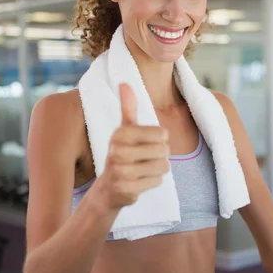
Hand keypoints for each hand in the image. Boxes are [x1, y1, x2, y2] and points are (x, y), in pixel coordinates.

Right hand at [88, 83, 169, 213]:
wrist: (108, 189)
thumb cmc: (122, 154)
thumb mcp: (124, 130)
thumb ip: (127, 107)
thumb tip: (124, 83)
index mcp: (121, 133)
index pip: (162, 133)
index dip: (160, 140)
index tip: (145, 144)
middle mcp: (118, 151)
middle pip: (164, 150)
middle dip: (160, 156)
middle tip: (145, 159)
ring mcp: (121, 171)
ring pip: (163, 166)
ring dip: (158, 169)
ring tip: (143, 170)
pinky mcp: (127, 189)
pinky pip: (157, 181)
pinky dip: (153, 182)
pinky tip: (139, 181)